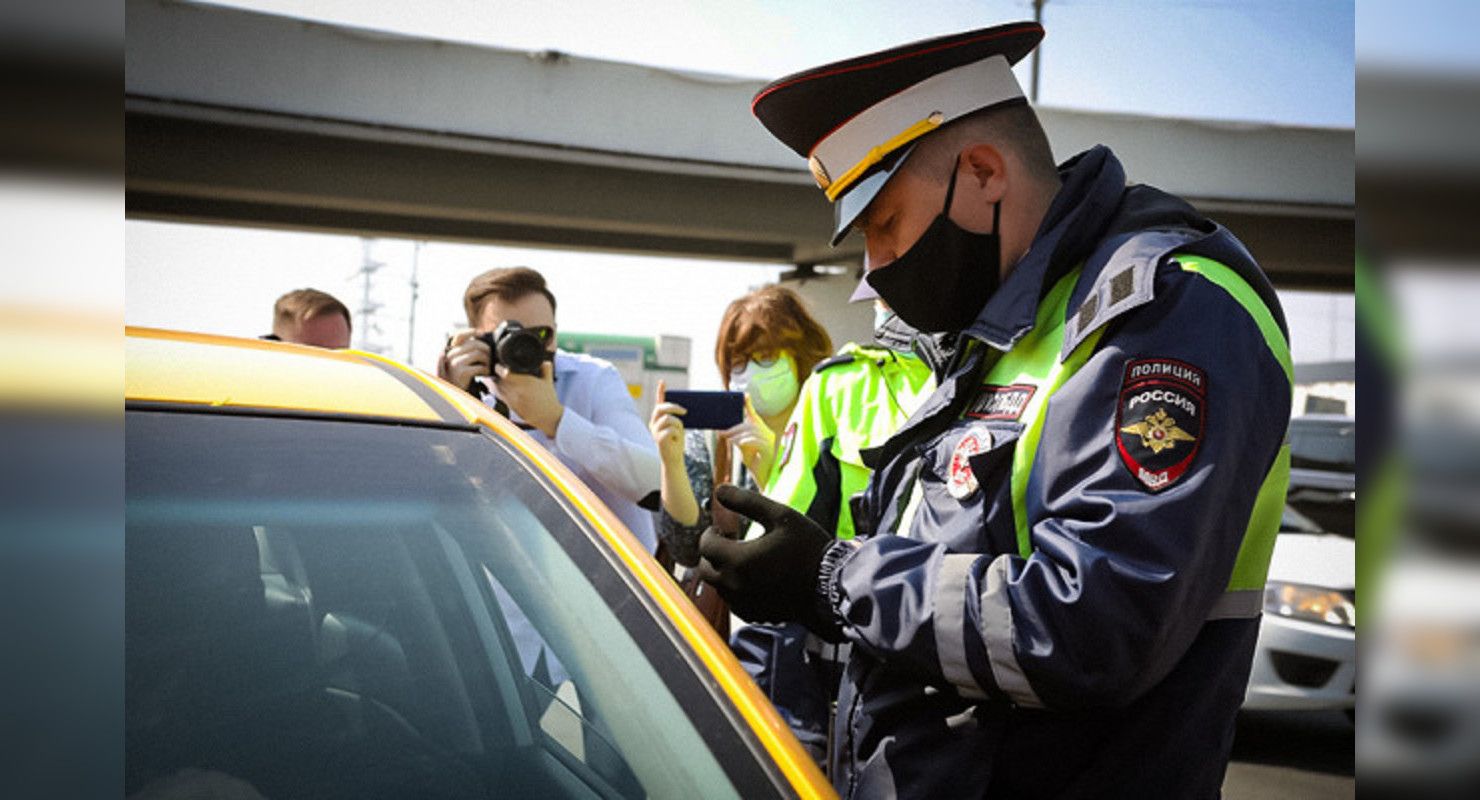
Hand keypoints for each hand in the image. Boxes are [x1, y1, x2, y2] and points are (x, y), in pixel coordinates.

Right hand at [439, 329, 491, 393]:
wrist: (457, 394)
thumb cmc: (463, 376)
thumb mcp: (462, 361)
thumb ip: (467, 350)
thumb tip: (479, 337)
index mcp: (451, 350)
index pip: (458, 335)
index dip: (469, 332)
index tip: (479, 332)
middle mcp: (450, 355)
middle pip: (474, 344)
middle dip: (486, 349)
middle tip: (489, 357)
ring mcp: (455, 363)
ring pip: (478, 354)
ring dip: (487, 360)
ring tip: (486, 366)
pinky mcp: (461, 372)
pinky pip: (480, 366)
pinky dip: (485, 370)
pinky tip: (484, 373)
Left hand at [494, 361, 563, 436]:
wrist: (548, 416)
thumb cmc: (548, 399)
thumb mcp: (548, 382)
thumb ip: (546, 370)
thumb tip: (545, 362)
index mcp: (526, 383)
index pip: (505, 375)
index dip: (499, 369)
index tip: (498, 366)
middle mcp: (517, 391)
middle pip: (499, 381)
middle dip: (495, 375)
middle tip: (495, 370)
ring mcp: (513, 400)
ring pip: (497, 389)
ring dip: (494, 383)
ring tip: (494, 378)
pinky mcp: (511, 407)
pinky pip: (500, 397)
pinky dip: (497, 391)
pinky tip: (497, 387)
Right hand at [648, 380, 687, 466]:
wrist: (673, 458)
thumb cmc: (676, 442)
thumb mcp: (677, 427)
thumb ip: (676, 418)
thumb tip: (684, 409)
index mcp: (658, 419)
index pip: (659, 403)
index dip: (660, 392)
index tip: (662, 382)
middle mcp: (653, 423)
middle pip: (661, 408)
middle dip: (674, 407)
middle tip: (685, 411)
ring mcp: (654, 431)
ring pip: (669, 419)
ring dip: (678, 426)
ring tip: (678, 435)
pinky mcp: (658, 438)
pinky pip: (671, 430)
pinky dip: (677, 434)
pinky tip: (674, 440)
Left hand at [697, 484, 838, 636]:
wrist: (831, 586)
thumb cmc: (808, 549)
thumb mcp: (780, 516)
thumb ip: (746, 502)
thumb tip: (720, 490)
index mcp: (738, 560)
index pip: (705, 545)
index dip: (712, 533)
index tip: (726, 529)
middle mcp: (735, 585)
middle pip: (705, 568)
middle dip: (713, 553)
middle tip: (732, 542)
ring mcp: (743, 603)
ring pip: (718, 586)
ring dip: (724, 571)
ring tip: (746, 559)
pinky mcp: (754, 614)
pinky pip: (733, 601)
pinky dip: (736, 589)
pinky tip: (755, 578)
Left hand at [721, 395, 776, 485]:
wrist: (763, 476)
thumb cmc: (754, 460)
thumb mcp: (743, 446)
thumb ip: (737, 437)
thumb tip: (723, 431)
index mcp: (761, 430)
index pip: (754, 415)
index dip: (749, 404)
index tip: (744, 395)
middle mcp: (767, 433)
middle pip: (749, 425)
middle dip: (734, 428)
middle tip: (723, 433)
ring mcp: (770, 441)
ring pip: (751, 432)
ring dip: (737, 435)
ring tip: (729, 440)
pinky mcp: (769, 449)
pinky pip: (757, 441)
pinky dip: (747, 441)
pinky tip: (740, 444)